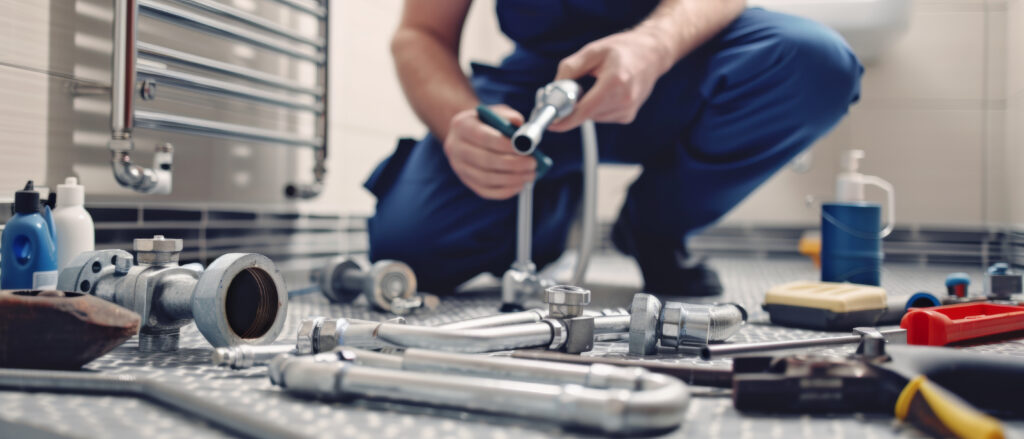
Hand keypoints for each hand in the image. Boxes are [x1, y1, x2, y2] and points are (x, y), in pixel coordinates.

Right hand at [443, 105, 536, 199]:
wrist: (467, 135)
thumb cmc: (485, 123)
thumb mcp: (495, 112)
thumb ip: (507, 116)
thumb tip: (519, 123)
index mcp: (461, 125)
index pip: (484, 137)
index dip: (506, 145)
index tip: (526, 148)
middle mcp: (455, 148)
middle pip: (485, 161)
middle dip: (513, 164)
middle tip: (532, 163)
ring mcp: (459, 167)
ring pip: (486, 179)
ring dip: (512, 179)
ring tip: (530, 174)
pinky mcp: (467, 182)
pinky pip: (487, 191)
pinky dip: (506, 190)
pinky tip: (519, 184)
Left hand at [548, 29, 672, 131]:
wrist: (652, 54)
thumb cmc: (623, 49)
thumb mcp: (593, 51)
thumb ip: (570, 69)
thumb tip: (554, 89)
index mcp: (616, 82)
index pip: (584, 110)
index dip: (565, 119)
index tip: (551, 123)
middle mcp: (624, 100)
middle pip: (586, 114)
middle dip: (574, 106)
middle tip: (573, 88)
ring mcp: (628, 110)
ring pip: (592, 117)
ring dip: (586, 105)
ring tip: (595, 84)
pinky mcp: (628, 116)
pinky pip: (601, 116)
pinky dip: (596, 107)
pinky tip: (605, 91)